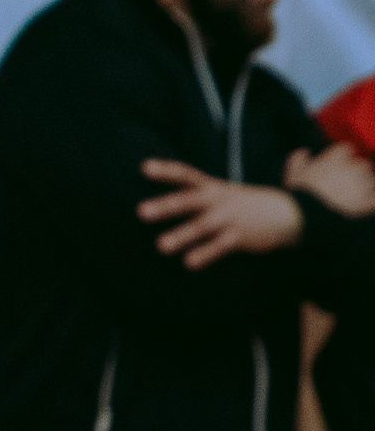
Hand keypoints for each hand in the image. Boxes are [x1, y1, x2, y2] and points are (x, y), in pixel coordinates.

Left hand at [138, 159, 303, 267]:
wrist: (290, 213)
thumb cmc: (243, 203)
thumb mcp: (221, 191)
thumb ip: (196, 189)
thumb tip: (164, 186)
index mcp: (212, 187)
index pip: (186, 174)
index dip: (166, 170)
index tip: (144, 167)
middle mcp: (218, 200)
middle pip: (189, 200)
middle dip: (166, 205)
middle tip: (140, 212)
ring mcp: (230, 218)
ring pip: (202, 226)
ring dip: (182, 235)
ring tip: (161, 246)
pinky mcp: (240, 237)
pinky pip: (220, 246)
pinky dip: (205, 254)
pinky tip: (189, 263)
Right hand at [287, 143, 374, 219]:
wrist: (311, 214)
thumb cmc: (302, 192)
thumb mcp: (293, 172)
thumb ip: (298, 159)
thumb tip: (304, 152)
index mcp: (335, 159)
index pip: (346, 148)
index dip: (343, 154)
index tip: (338, 159)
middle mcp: (352, 168)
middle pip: (363, 163)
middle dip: (357, 169)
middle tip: (347, 177)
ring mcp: (361, 185)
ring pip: (371, 180)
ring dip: (366, 184)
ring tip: (356, 192)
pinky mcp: (366, 202)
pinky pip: (373, 199)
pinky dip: (371, 200)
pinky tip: (365, 203)